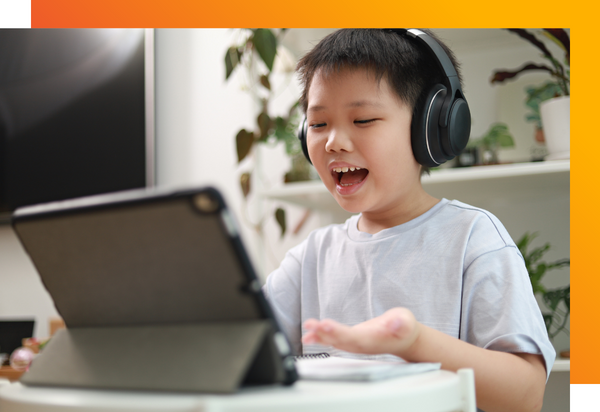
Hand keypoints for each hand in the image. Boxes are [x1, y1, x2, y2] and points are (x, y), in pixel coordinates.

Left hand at [302, 307, 420, 356]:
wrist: (404, 339)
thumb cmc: (405, 327)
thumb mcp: (407, 322)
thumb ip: (402, 324)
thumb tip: (397, 323)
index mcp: (375, 340)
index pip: (355, 337)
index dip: (340, 332)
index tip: (326, 325)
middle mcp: (363, 345)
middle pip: (342, 340)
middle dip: (326, 334)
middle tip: (312, 326)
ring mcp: (356, 345)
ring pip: (336, 341)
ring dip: (320, 336)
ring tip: (307, 330)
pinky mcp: (352, 341)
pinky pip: (334, 341)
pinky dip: (321, 338)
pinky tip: (309, 335)